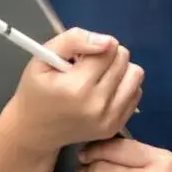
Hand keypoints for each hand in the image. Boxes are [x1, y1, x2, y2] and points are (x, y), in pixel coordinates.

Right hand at [7, 28, 143, 153]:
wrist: (35, 130)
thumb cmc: (36, 90)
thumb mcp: (43, 58)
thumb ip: (73, 40)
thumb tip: (108, 42)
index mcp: (77, 87)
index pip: (108, 49)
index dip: (95, 46)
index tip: (80, 57)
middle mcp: (98, 104)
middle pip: (123, 60)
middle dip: (107, 55)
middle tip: (88, 66)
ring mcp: (109, 118)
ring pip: (136, 75)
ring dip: (121, 69)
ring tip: (99, 76)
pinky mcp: (116, 126)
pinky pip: (136, 93)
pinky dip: (123, 86)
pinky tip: (104, 91)